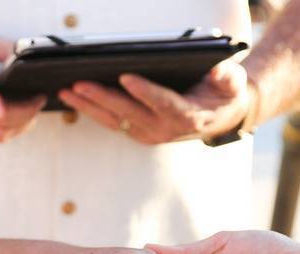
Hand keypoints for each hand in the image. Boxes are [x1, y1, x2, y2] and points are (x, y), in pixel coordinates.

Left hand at [57, 60, 251, 143]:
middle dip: (103, 98)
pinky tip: (74, 98)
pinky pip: (112, 123)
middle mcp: (165, 129)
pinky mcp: (139, 133)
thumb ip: (229, 77)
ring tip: (65, 92)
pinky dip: (92, 111)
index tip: (126, 77)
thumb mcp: (233, 83)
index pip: (163, 103)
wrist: (220, 117)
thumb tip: (220, 72)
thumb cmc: (224, 94)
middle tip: (79, 84)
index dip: (145, 91)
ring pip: (115, 121)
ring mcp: (150, 134)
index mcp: (188, 116)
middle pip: (129, 113)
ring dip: (89, 107)